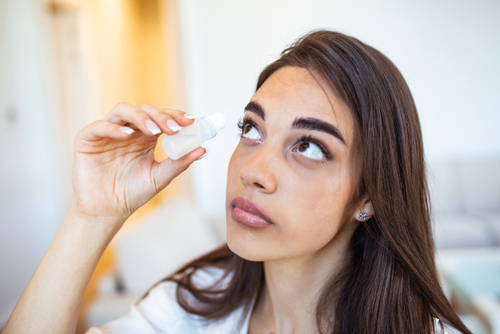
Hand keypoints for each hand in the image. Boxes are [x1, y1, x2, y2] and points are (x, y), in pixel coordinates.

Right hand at [70, 103, 203, 222]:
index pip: (162, 118)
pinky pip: (99, 126)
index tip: (191, 121)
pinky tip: (127, 135)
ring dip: (141, 117)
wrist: (107, 211)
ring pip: (123, 111)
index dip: (176, 115)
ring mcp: (108, 133)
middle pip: (145, 110)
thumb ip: (179, 163)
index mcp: (145, 137)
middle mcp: (128, 131)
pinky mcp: (88, 139)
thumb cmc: (132, 193)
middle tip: (174, 128)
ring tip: (154, 131)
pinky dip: (113, 128)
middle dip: (161, 116)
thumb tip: (203, 149)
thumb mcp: (160, 177)